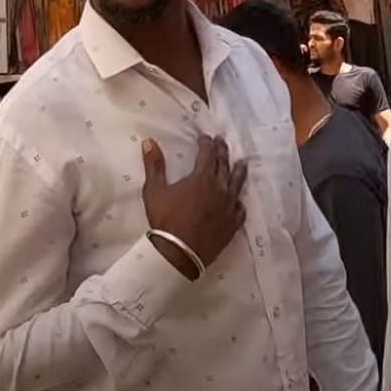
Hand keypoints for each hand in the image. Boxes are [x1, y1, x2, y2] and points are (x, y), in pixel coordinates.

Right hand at [142, 135, 247, 278]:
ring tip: (242, 163)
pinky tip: (238, 200)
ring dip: (239, 170)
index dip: (207, 143)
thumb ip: (154, 165)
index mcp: (202, 178)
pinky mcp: (233, 223)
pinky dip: (239, 200)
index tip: (205, 138)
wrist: (180, 253)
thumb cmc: (165, 220)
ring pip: (238, 183)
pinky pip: (240, 207)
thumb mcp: (154, 191)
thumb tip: (149, 142)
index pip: (208, 153)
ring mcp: (229, 206)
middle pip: (225, 164)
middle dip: (222, 151)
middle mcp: (220, 188)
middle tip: (222, 143)